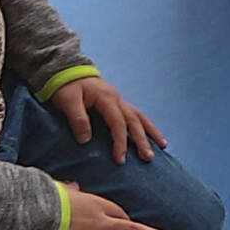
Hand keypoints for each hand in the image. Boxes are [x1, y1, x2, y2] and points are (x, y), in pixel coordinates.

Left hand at [50, 76, 166, 164]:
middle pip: (134, 121)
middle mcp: (117, 99)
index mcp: (107, 98)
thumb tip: (86, 140)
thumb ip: (78, 119)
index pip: (118, 123)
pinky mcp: (116, 103)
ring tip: (162, 145)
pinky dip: (145, 125)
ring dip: (150, 131)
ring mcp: (118, 100)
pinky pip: (135, 115)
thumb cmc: (66, 86)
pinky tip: (150, 134)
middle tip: (148, 158)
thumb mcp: (68, 101)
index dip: (120, 141)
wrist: (67, 70)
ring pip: (139, 117)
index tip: (120, 159)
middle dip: (142, 140)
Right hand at [54, 180, 172, 229]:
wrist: (35, 214)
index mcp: (97, 206)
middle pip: (132, 229)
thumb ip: (70, 189)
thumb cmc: (47, 200)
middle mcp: (100, 224)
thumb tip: (73, 186)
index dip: (127, 221)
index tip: (131, 226)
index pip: (119, 214)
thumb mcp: (62, 190)